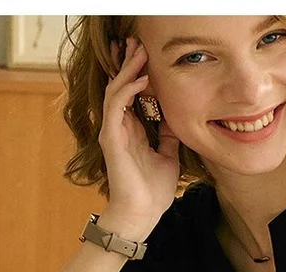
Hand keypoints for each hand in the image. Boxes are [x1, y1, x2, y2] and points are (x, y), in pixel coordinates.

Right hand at [99, 35, 180, 228]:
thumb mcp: (168, 157)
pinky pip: (116, 106)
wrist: (143, 214)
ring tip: (138, 52)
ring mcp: (114, 131)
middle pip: (121, 86)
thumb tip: (175, 117)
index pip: (133, 94)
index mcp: (132, 130)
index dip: (138, 74)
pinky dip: (127, 90)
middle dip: (129, 64)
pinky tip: (140, 80)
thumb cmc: (153, 191)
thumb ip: (168, 136)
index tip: (148, 56)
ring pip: (116, 90)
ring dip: (127, 70)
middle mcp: (120, 127)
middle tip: (138, 43)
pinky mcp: (111, 137)